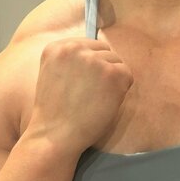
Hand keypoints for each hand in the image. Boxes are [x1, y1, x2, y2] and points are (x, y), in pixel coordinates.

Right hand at [23, 36, 133, 155]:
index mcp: (56, 46)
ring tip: (94, 99)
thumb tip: (100, 51)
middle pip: (104, 50)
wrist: (55, 135)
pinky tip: (104, 102)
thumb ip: (71, 59)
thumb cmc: (55, 111)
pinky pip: (127, 74)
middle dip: (101, 70)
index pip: (87, 45)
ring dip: (111, 79)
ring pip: (116, 61)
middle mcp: (74, 47)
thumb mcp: (53, 73)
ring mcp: (94, 59)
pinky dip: (121, 89)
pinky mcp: (111, 73)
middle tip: (89, 93)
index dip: (89, 66)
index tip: (80, 83)